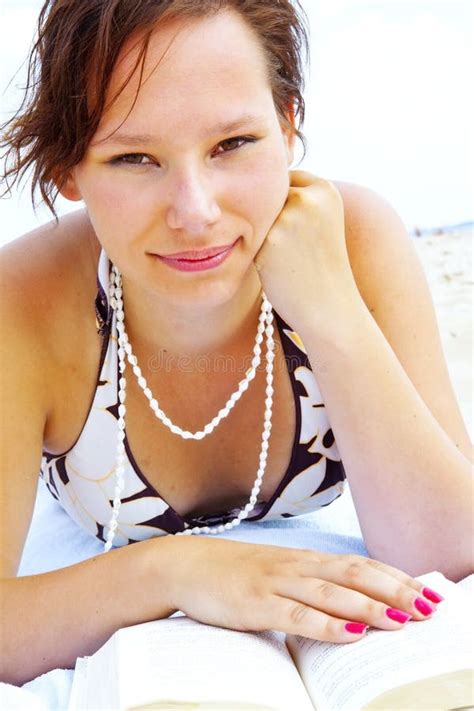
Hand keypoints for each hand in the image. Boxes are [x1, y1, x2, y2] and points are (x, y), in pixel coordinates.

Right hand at [164, 538, 440, 642]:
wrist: (187, 565)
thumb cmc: (237, 573)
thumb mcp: (279, 573)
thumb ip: (311, 585)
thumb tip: (349, 606)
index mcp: (306, 560)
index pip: (361, 565)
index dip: (395, 577)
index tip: (427, 591)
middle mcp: (298, 566)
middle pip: (355, 575)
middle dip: (394, 590)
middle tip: (428, 606)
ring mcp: (277, 582)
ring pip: (332, 594)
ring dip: (369, 607)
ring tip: (401, 620)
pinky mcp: (257, 603)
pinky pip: (297, 615)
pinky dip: (326, 625)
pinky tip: (350, 634)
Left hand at [253, 171, 359, 334]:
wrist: (328, 305)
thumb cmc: (322, 265)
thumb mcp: (321, 221)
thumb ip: (298, 200)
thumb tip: (256, 182)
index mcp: (325, 190)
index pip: (288, 178)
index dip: (285, 201)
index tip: (295, 222)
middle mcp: (306, 199)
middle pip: (269, 197)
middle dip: (274, 217)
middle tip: (293, 246)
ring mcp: (286, 219)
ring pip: (257, 219)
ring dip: (265, 236)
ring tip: (288, 258)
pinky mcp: (268, 241)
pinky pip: (251, 239)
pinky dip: (260, 253)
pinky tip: (278, 268)